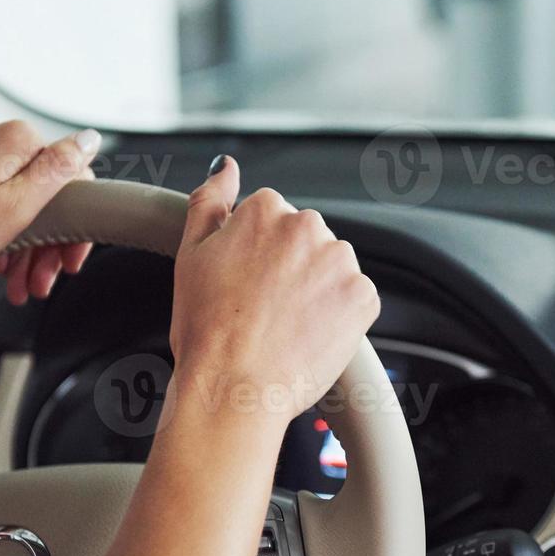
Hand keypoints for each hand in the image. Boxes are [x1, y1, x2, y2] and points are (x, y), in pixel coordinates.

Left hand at [0, 116, 99, 299]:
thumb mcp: (18, 206)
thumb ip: (59, 169)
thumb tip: (90, 139)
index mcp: (11, 139)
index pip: (70, 178)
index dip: (73, 228)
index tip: (66, 260)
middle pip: (38, 190)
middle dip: (44, 241)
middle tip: (38, 278)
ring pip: (11, 197)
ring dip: (20, 242)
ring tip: (13, 278)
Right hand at [167, 157, 379, 426]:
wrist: (235, 389)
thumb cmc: (207, 332)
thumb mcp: (190, 254)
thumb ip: (209, 200)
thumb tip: (225, 166)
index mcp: (267, 210)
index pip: (273, 219)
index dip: (258, 257)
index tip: (248, 286)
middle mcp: (309, 227)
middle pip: (307, 241)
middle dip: (292, 269)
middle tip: (265, 310)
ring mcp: (340, 262)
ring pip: (333, 270)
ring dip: (319, 290)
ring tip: (286, 326)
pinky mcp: (364, 297)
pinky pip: (357, 300)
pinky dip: (340, 316)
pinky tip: (310, 335)